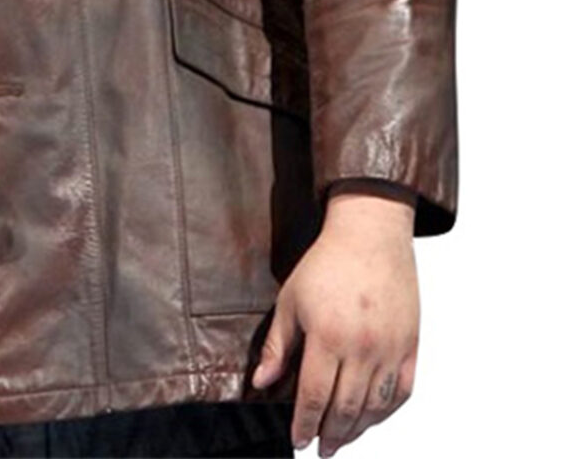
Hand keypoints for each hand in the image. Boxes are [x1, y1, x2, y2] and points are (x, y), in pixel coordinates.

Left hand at [252, 192, 417, 455]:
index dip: (304, 423)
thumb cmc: (327, 264)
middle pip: (345, 409)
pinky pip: (401, 393)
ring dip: (357, 429)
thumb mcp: (290, 301)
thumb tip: (262, 383)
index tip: (298, 439)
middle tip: (322, 448)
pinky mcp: (410, 346)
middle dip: (331, 434)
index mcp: (327, 336)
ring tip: (343, 438)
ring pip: (374, 407)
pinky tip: (372, 418)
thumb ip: (278, 346)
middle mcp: (362, 348)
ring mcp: (389, 349)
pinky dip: (386, 412)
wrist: (370, 235)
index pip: (314, 396)